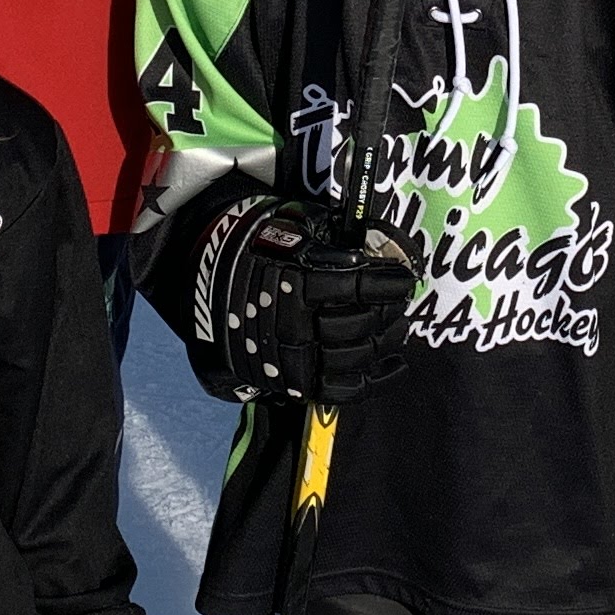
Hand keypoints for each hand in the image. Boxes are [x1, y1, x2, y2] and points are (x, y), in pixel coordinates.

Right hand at [187, 193, 418, 403]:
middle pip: (360, 323)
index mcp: (295, 280)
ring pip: (356, 356)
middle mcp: (293, 322)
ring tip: (397, 326)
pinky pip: (342, 389)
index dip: (387, 281)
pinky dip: (374, 380)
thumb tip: (383, 240)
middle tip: (399, 301)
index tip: (404, 276)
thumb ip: (337, 235)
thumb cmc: (261, 248)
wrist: (210, 282)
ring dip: (385, 341)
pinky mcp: (294, 382)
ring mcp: (293, 357)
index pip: (356, 284)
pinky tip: (393, 364)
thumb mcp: (295, 226)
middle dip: (389, 310)